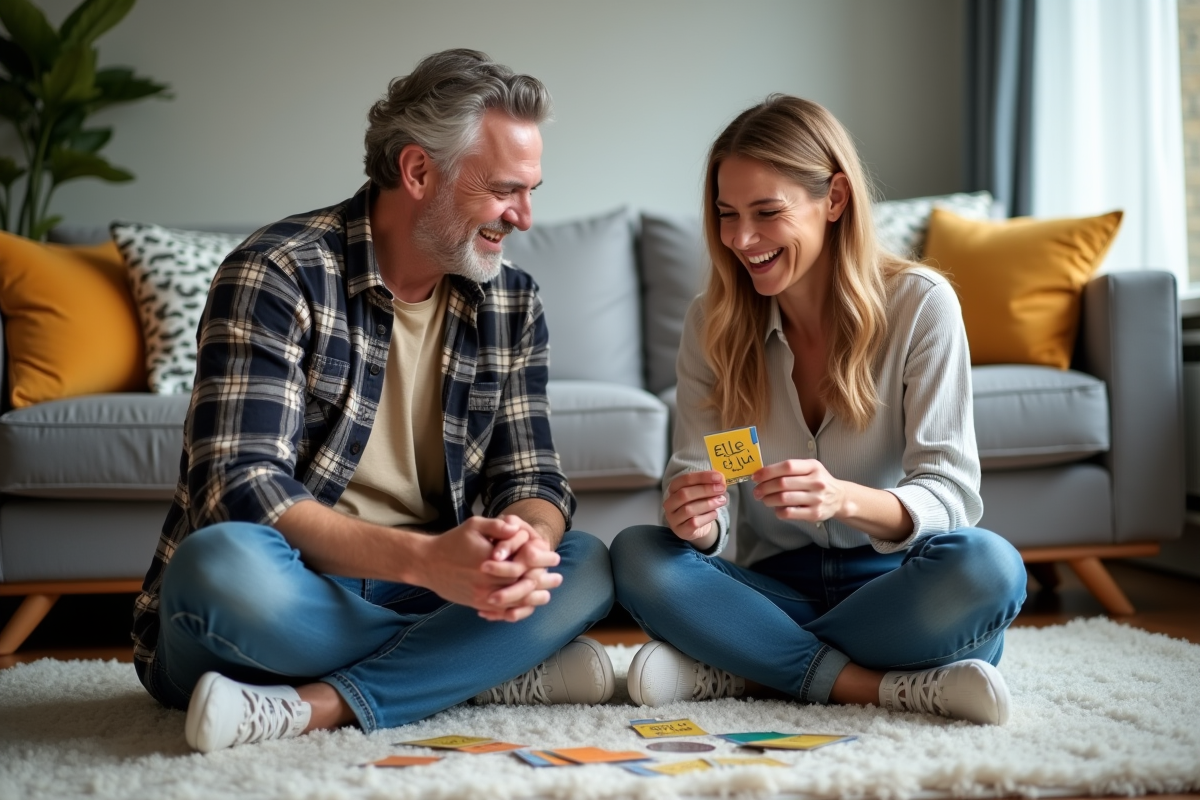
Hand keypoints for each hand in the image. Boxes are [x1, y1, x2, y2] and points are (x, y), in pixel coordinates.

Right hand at [411, 516, 556, 619]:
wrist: (428, 563)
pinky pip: (500, 613)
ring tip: (546, 595)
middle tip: (557, 579)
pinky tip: (526, 608)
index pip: (523, 564)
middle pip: (523, 586)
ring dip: (533, 600)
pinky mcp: (476, 604)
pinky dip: (515, 612)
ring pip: (514, 603)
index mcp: (490, 561)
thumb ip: (497, 526)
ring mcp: (481, 595)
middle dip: (543, 582)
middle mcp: (487, 581)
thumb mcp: (474, 526)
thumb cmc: (453, 541)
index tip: (554, 557)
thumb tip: (516, 526)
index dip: (541, 561)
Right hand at [663, 470, 727, 543]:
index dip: (702, 477)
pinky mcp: (681, 531)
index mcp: (673, 489)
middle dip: (705, 490)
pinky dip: (707, 517)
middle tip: (721, 489)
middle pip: (684, 494)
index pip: (685, 479)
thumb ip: (709, 484)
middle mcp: (670, 503)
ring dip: (708, 503)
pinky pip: (693, 523)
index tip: (718, 477)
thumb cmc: (698, 505)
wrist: (695, 527)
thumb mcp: (701, 492)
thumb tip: (720, 479)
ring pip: (688, 509)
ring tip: (721, 501)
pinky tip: (715, 513)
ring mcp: (673, 518)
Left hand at [752, 459, 845, 521]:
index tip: (756, 477)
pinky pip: (790, 513)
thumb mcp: (809, 468)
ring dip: (768, 499)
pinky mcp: (815, 514)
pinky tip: (777, 509)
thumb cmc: (818, 481)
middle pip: (783, 483)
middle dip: (764, 487)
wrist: (840, 498)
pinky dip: (778, 511)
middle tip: (756, 491)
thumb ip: (790, 469)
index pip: (787, 466)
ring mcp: (816, 499)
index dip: (768, 471)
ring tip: (764, 499)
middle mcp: (816, 482)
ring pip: (784, 499)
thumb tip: (762, 473)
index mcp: (813, 467)